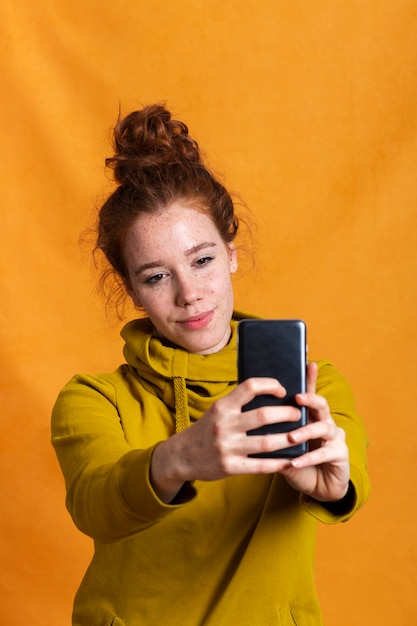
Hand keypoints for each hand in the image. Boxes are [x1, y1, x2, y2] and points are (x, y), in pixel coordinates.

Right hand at [151, 363, 349, 502]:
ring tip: (300, 435)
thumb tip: (269, 393)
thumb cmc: (206, 430)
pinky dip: (278, 463)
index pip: (249, 387)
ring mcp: (227, 447)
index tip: (282, 390)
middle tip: (298, 414)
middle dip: (286, 414)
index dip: (270, 385)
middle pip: (263, 416)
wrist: (180, 456)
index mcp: (222, 407)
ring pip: (267, 442)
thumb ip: (238, 403)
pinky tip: (290, 460)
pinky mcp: (230, 467)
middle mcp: (224, 425)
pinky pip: (261, 466)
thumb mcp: (217, 411)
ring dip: (288, 439)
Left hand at [279, 361, 349, 501]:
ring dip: (306, 431)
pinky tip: (295, 461)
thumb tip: (249, 416)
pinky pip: (325, 453)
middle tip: (297, 398)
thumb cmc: (296, 461)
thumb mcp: (282, 444)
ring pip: (323, 427)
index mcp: (310, 415)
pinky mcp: (341, 454)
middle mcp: (325, 421)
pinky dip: (308, 457)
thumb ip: (272, 431)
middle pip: (320, 403)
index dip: (310, 378)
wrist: (318, 486)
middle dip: (309, 398)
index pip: (309, 392)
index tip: (308, 363)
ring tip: (291, 437)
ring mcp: (335, 436)